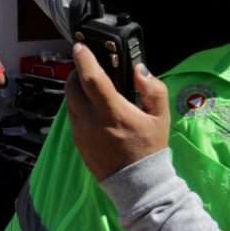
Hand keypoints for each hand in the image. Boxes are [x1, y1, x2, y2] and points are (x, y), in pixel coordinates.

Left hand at [65, 43, 169, 180]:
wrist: (137, 184)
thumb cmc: (149, 148)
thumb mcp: (160, 117)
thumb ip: (153, 89)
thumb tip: (139, 69)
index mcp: (112, 112)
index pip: (91, 78)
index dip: (84, 59)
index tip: (80, 46)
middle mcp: (91, 120)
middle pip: (72, 86)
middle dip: (76, 72)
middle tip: (87, 66)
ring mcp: (81, 132)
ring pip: (69, 101)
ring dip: (76, 89)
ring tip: (90, 86)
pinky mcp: (77, 141)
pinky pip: (71, 116)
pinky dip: (77, 106)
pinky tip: (91, 107)